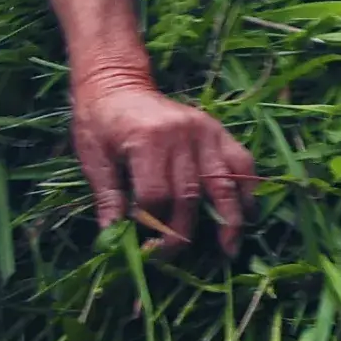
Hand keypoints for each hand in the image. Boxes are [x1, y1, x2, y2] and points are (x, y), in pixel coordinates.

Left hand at [71, 74, 257, 254]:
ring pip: (224, 182)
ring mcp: (204, 131)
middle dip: (184, 233)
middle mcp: (181, 135)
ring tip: (229, 248)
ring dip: (230, 219)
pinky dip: (247, 188)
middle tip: (174, 256)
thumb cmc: (99, 122)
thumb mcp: (93, 158)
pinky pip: (241, 162)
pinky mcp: (216, 129)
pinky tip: (247, 213)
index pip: (156, 196)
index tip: (145, 247)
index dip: (152, 227)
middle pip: (190, 196)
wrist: (116, 84)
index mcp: (147, 141)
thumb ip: (107, 197)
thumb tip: (113, 237)